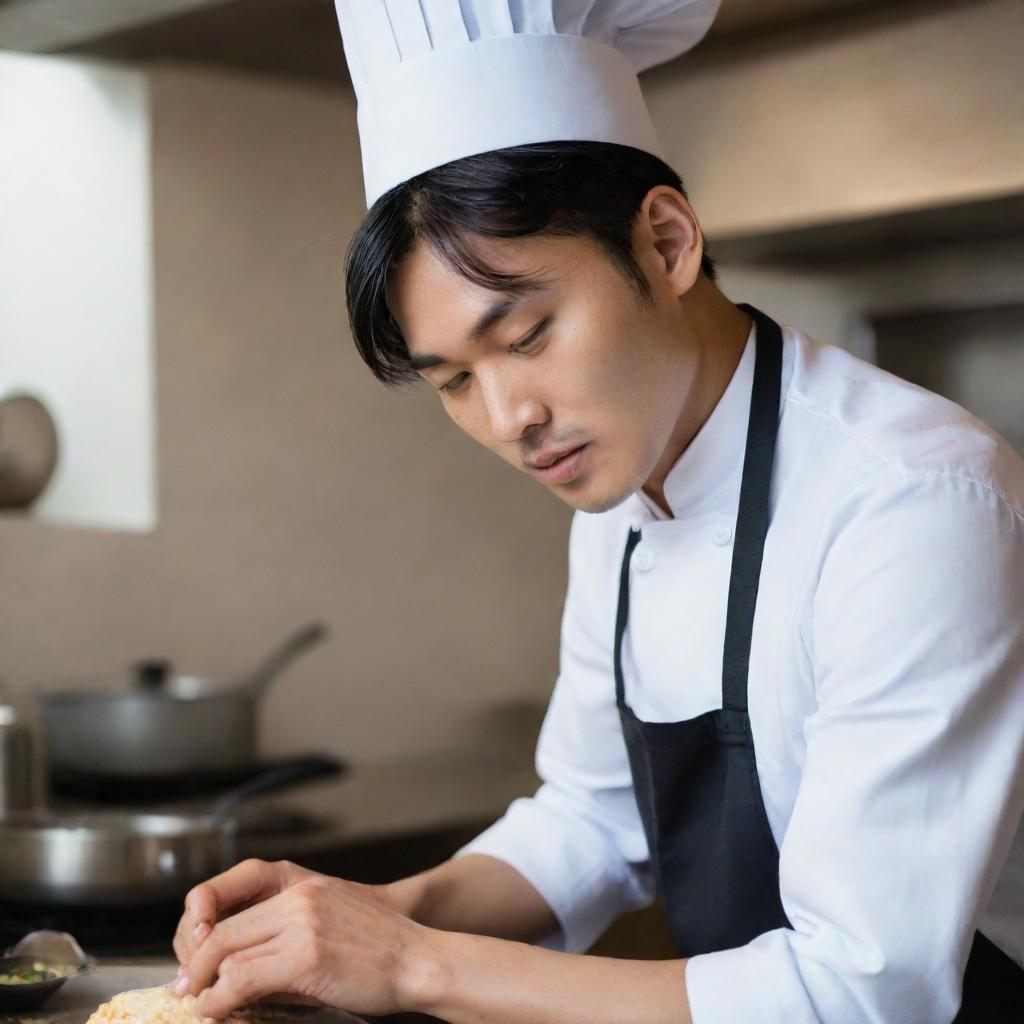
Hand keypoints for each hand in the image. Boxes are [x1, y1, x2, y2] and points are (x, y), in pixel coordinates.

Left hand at [173, 862, 430, 1017]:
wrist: (420, 960)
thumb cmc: (380, 953)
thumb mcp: (328, 927)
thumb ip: (286, 937)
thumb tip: (237, 972)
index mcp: (303, 887)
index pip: (234, 908)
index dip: (204, 940)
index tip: (193, 966)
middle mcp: (299, 898)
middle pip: (224, 930)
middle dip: (196, 964)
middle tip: (184, 989)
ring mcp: (303, 924)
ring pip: (228, 953)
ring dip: (206, 985)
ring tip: (202, 1003)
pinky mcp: (307, 955)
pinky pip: (244, 977)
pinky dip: (222, 998)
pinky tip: (219, 1009)